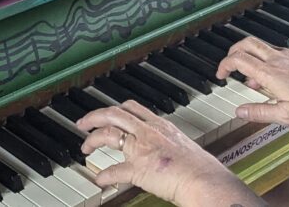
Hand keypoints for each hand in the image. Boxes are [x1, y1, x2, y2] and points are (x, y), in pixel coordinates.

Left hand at [76, 99, 258, 206]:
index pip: (132, 108)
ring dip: (93, 139)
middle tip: (83, 123)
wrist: (205, 179)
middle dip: (95, 116)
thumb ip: (168, 145)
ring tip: (85, 147)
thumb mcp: (182, 146)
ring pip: (109, 133)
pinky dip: (104, 175)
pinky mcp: (138, 168)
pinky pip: (115, 170)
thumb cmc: (201, 168)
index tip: (106, 113)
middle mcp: (149, 132)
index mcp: (161, 125)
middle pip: (114, 113)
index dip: (115, 109)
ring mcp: (142, 148)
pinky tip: (98, 179)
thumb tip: (164, 153)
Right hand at [218, 36, 288, 128]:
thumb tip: (240, 111)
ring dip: (250, 57)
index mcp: (270, 74)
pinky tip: (272, 77)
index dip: (224, 65)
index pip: (238, 59)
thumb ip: (259, 112)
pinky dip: (266, 60)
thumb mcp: (285, 116)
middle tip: (229, 64)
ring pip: (261, 46)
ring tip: (252, 78)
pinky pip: (275, 52)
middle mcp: (278, 60)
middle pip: (247, 43)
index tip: (221, 74)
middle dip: (233, 51)